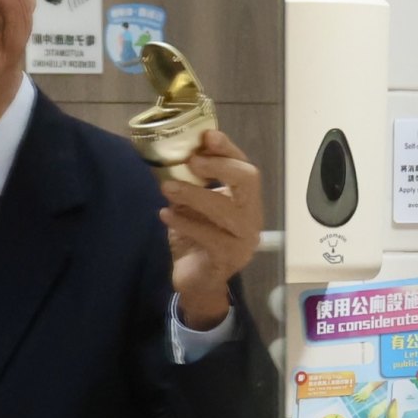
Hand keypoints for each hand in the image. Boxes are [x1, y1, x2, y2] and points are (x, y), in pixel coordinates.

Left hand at [160, 126, 266, 328]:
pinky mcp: (229, 258)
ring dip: (194, 194)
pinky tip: (166, 216)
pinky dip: (186, 223)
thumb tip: (167, 154)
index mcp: (245, 199)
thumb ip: (189, 183)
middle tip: (192, 161)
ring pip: (226, 209)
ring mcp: (243, 239)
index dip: (227, 149)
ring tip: (167, 187)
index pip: (243, 166)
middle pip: (248, 181)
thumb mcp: (192, 206)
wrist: (197, 283)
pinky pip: (210, 237)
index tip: (208, 135)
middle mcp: (251, 216)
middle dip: (221, 165)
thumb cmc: (195, 239)